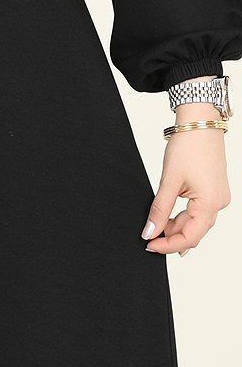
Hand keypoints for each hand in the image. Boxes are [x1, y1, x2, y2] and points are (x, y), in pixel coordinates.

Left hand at [141, 118, 230, 257]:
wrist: (200, 121)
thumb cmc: (188, 145)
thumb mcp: (169, 180)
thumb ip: (159, 209)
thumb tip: (150, 231)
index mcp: (210, 204)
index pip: (189, 237)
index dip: (167, 245)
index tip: (149, 245)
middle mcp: (219, 203)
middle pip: (194, 232)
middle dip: (171, 237)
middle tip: (149, 237)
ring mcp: (218, 197)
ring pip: (196, 222)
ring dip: (176, 226)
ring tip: (156, 224)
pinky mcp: (214, 190)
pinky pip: (199, 210)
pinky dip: (183, 215)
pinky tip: (168, 214)